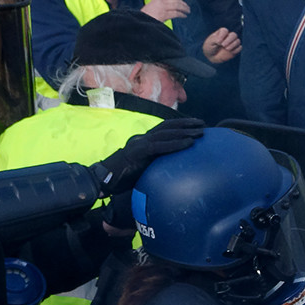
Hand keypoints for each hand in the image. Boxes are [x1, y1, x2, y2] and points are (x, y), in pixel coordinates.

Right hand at [89, 116, 206, 194]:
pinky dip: (175, 144)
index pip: (163, 129)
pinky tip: (188, 143)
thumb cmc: (120, 178)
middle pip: (167, 127)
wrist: (102, 180)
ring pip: (165, 133)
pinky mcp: (138, 153)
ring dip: (184, 131)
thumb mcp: (140, 170)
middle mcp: (141, 139)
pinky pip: (159, 146)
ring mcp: (139, 144)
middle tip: (202, 124)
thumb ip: (152, 166)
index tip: (194, 125)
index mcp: (142, 142)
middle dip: (186, 124)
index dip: (179, 125)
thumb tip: (168, 173)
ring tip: (199, 132)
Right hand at [141, 0, 190, 22]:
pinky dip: (181, 14)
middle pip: (175, 0)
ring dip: (184, 8)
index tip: (181, 1)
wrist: (139, 23)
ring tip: (188, 11)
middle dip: (182, 3)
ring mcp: (161, 8)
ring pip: (176, 5)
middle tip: (187, 7)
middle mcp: (159, 2)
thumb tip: (168, 10)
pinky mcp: (163, 14)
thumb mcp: (150, 9)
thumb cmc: (143, 18)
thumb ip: (158, 7)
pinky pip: (175, 13)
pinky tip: (184, 16)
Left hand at [203, 27, 241, 63]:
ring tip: (226, 49)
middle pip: (233, 35)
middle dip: (229, 40)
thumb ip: (215, 39)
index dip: (223, 35)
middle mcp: (228, 36)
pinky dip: (236, 50)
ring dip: (233, 45)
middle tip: (223, 45)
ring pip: (238, 41)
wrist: (212, 57)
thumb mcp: (209, 43)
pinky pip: (239, 48)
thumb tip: (221, 40)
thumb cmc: (209, 48)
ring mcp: (232, 43)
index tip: (218, 42)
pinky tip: (230, 52)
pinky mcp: (235, 49)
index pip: (225, 30)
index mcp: (221, 32)